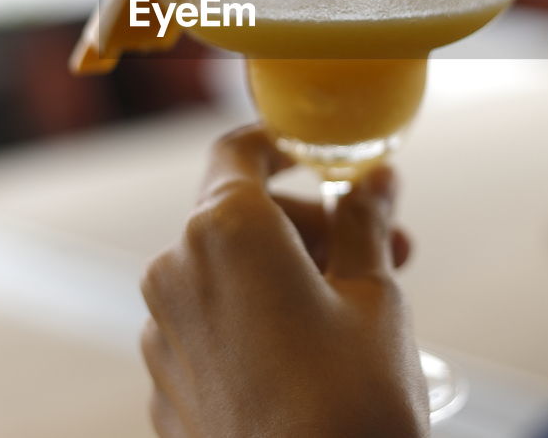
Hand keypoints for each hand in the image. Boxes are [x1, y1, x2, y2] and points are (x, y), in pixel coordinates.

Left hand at [140, 126, 428, 437]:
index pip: (239, 150)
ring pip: (223, 272)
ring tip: (355, 310)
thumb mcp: (377, 296)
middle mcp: (175, 270)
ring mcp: (162, 332)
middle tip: (386, 250)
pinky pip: (209, 326)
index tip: (322, 158)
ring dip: (284, 272)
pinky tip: (309, 360)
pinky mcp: (164, 384)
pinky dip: (252, 320)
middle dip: (312, 223)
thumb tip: (373, 178)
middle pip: (238, 213)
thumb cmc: (351, 401)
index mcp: (224, 229)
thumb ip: (365, 221)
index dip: (283, 145)